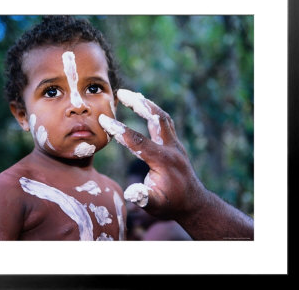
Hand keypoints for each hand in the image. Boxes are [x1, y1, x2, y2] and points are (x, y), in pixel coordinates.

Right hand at [99, 89, 205, 219]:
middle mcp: (172, 148)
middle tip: (121, 92)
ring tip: (132, 95)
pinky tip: (145, 107)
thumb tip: (132, 192)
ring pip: (162, 117)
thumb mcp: (156, 207)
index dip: (120, 130)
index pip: (138, 141)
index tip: (104, 119)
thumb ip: (144, 198)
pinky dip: (153, 111)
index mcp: (164, 161)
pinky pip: (165, 122)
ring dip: (147, 104)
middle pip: (156, 118)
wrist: (193, 203)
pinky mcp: (175, 144)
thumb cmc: (171, 205)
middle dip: (138, 104)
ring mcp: (175, 144)